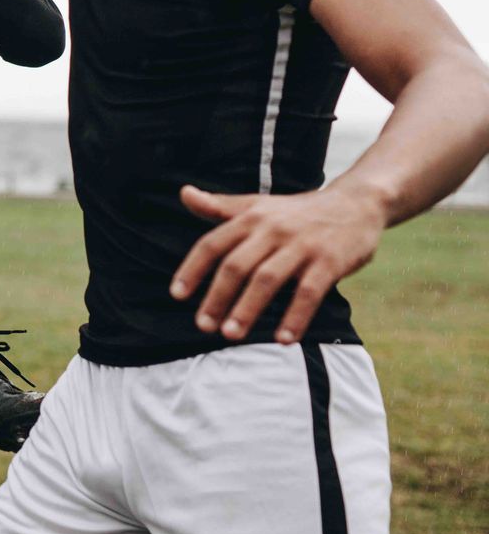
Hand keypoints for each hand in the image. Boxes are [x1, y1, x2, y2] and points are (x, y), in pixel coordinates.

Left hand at [168, 183, 386, 343]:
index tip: (177, 295)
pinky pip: (309, 293)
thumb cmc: (296, 212)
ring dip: (248, 308)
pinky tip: (283, 339)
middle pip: (236, 265)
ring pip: (268, 279)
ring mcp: (302, 245)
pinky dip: (295, 317)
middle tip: (203, 325)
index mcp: (251, 217)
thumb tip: (183, 193)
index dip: (193, 269)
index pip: (213, 244)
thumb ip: (220, 206)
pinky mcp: (330, 262)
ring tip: (231, 335)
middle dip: (217, 297)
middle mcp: (273, 229)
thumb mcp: (257, 204)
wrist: (356, 204)